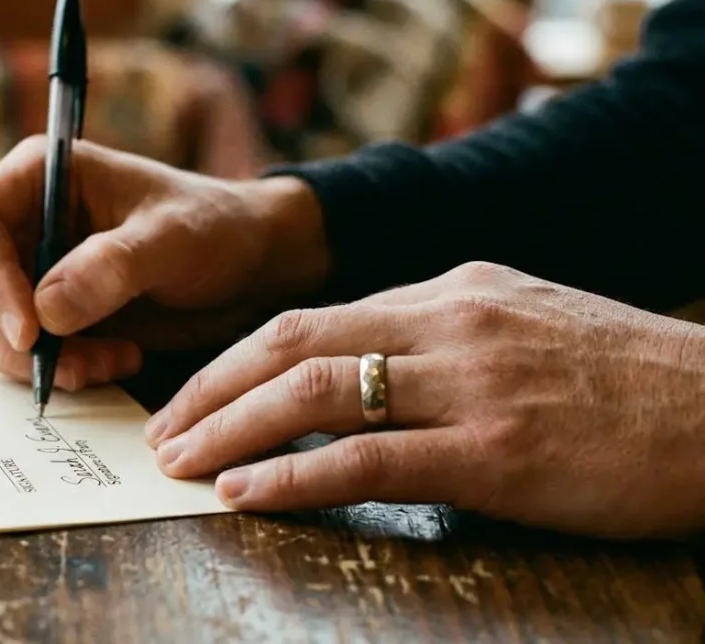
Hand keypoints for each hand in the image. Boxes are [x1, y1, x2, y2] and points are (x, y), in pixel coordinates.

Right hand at [0, 137, 327, 390]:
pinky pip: (14, 353)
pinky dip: (54, 370)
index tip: (31, 331)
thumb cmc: (214, 228)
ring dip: (34, 362)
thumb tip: (45, 311)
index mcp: (38, 176)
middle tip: (74, 366)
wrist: (248, 266)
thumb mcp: (173, 239)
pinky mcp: (42, 315)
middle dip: (11, 337)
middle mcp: (19, 221)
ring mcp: (25, 270)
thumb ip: (113, 266)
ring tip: (108, 364)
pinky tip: (113, 362)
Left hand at [147, 261, 704, 538]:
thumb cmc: (624, 381)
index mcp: (449, 289)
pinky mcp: (495, 451)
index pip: (310, 316)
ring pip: (314, 392)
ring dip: (229, 429)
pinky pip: (367, 459)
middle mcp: (448, 321)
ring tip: (179, 464)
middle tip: (160, 432)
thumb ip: (436, 337)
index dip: (234, 359)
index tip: (191, 395)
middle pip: (290, 342)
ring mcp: (470, 383)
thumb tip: (353, 366)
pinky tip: (245, 493)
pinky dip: (293, 475)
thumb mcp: (521, 324)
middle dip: (209, 389)